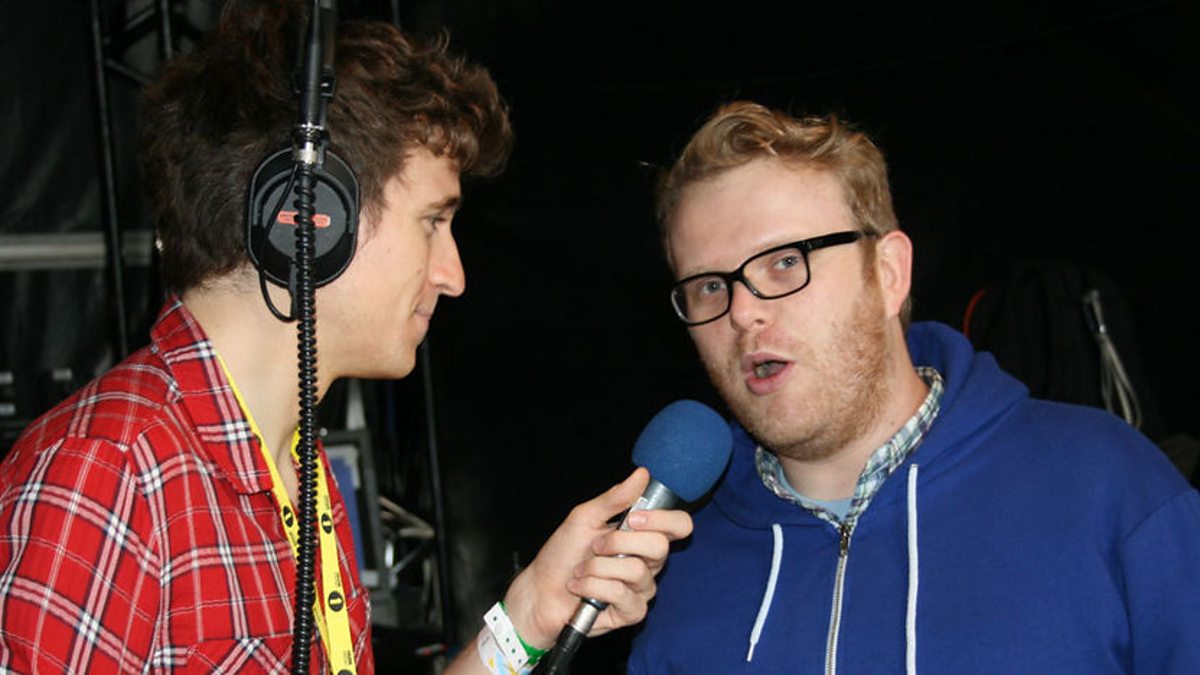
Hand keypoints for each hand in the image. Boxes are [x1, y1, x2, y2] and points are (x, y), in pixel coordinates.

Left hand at [500, 467, 693, 647]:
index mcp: (642, 536)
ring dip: (598, 567)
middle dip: (618, 542)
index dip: (663, 519)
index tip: (633, 518)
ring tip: (582, 570)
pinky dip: (593, 587)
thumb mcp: (584, 518)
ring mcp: (641, 588)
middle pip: (660, 547)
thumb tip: (641, 474)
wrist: (540, 590)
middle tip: (595, 545)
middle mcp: (648, 562)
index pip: (678, 525)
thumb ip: (614, 498)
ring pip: (636, 571)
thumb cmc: (562, 554)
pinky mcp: (632, 611)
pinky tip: (580, 588)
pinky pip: (622, 594)